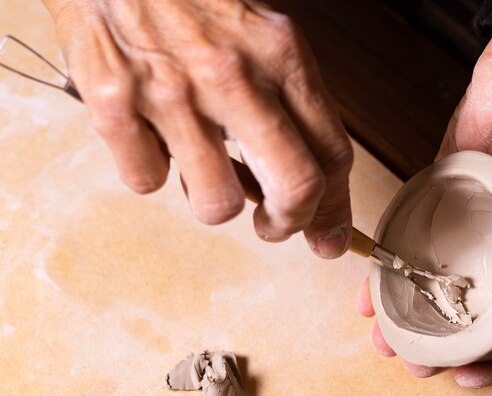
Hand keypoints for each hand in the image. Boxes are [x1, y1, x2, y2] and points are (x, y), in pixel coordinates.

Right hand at [43, 0, 353, 257]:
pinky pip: (147, 181)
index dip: (335, 209)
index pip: (333, 155)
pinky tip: (153, 136)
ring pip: (217, 204)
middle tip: (274, 226)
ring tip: (204, 167)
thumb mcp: (261, 35)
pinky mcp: (115, 104)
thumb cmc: (193, 1)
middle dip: (289, 225)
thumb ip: (290, 106)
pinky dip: (153, 171)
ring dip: (214, 201)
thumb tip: (310, 183)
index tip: (328, 235)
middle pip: (295, 188)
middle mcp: (234, 76)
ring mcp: (173, 92)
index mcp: (281, 54)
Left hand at [358, 28, 491, 385]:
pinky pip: (411, 236)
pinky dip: (393, 261)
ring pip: (433, 280)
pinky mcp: (441, 196)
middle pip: (467, 310)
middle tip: (411, 360)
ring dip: (408, 309)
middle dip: (436, 341)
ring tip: (383, 331)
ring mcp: (471, 225)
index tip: (461, 376)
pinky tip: (373, 281)